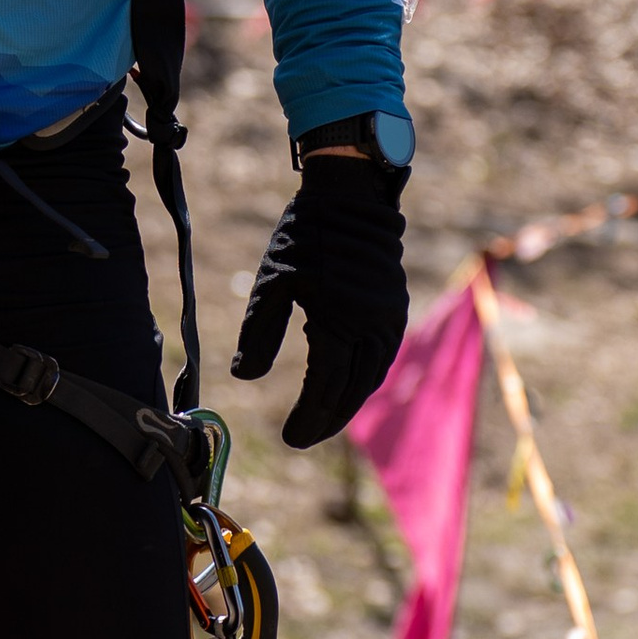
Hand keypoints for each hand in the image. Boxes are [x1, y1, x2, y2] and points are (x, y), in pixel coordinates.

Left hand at [231, 159, 408, 448]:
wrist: (350, 198)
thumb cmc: (304, 237)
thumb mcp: (272, 283)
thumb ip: (258, 333)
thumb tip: (243, 376)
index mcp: (339, 322)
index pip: (324, 386)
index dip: (308, 417)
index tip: (290, 440)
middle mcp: (372, 326)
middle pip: (351, 390)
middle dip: (328, 419)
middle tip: (304, 438)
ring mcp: (388, 319)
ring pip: (370, 378)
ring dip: (347, 403)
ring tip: (322, 420)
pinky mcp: (394, 311)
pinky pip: (380, 358)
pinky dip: (362, 380)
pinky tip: (345, 388)